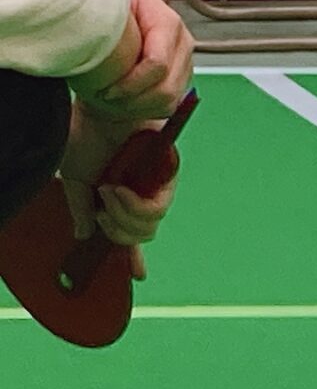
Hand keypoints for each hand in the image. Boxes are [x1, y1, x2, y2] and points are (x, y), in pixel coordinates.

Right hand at [58, 107, 175, 273]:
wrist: (97, 113)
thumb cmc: (86, 138)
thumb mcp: (77, 181)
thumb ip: (82, 210)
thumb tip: (84, 235)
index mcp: (121, 196)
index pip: (132, 231)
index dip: (134, 256)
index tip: (138, 274)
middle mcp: (142, 192)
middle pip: (141, 234)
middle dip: (117, 230)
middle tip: (101, 212)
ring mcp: (156, 185)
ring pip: (149, 225)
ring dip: (122, 215)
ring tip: (109, 191)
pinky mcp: (167, 174)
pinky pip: (156, 207)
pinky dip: (133, 205)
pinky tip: (118, 189)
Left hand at [76, 0, 193, 124]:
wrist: (113, 26)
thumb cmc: (105, 14)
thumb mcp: (100, 5)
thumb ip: (100, 16)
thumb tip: (86, 32)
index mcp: (165, 21)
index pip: (157, 62)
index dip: (130, 82)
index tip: (104, 90)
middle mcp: (181, 41)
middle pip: (166, 86)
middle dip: (131, 99)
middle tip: (105, 98)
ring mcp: (184, 60)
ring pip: (169, 99)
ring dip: (137, 107)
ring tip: (113, 102)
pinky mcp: (182, 78)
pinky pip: (170, 105)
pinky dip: (146, 110)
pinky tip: (125, 102)